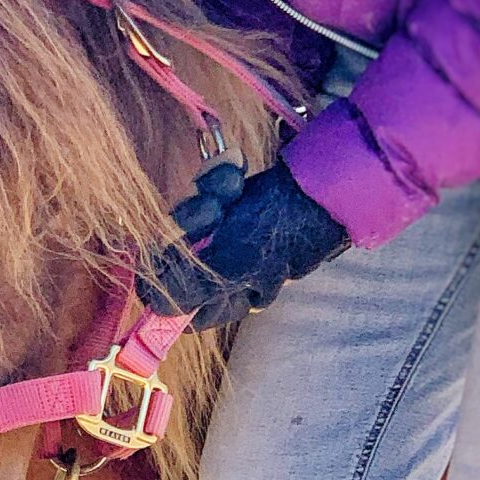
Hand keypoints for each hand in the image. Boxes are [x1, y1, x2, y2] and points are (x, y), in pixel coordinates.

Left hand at [140, 160, 348, 331]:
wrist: (326, 180)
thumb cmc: (285, 228)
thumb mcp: (234, 262)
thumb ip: (189, 288)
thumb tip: (153, 308)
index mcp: (223, 298)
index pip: (170, 303)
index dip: (157, 277)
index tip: (162, 248)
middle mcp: (223, 273)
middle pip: (173, 253)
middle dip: (189, 221)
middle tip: (214, 208)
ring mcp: (230, 239)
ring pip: (190, 217)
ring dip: (208, 193)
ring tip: (234, 183)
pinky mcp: (237, 207)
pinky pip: (210, 193)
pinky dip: (220, 179)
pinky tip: (237, 170)